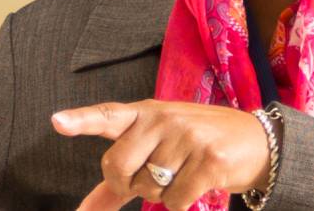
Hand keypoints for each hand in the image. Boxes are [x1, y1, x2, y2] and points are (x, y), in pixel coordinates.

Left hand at [51, 100, 271, 209]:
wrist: (257, 142)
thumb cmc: (197, 146)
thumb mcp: (158, 150)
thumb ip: (120, 178)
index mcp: (145, 113)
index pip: (107, 115)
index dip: (81, 120)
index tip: (56, 122)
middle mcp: (163, 119)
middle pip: (117, 166)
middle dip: (128, 184)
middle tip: (151, 177)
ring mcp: (187, 137)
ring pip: (149, 188)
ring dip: (163, 194)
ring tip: (185, 172)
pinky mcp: (209, 160)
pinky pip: (176, 200)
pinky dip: (183, 202)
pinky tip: (198, 183)